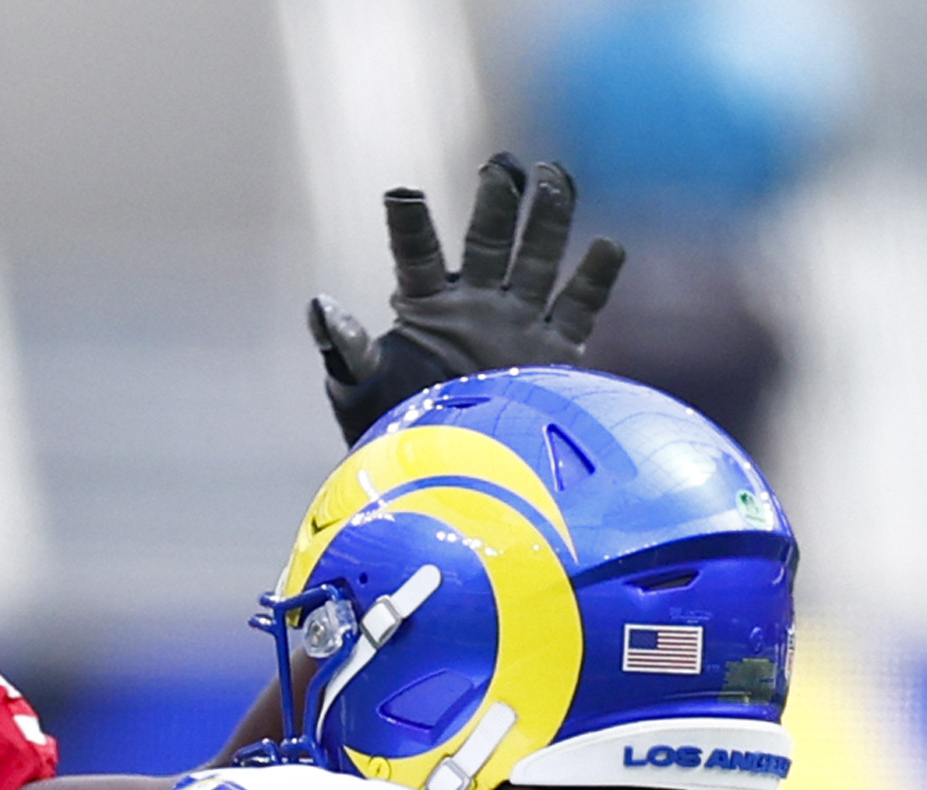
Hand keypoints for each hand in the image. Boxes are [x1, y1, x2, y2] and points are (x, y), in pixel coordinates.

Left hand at [311, 154, 626, 444]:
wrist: (450, 486)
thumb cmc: (396, 437)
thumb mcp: (360, 394)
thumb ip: (348, 349)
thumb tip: (318, 308)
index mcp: (424, 306)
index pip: (416, 253)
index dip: (410, 224)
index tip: (401, 193)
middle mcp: (474, 305)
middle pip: (488, 242)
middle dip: (496, 202)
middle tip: (501, 166)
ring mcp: (517, 325)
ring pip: (538, 259)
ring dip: (548, 219)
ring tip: (553, 176)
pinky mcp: (554, 354)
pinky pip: (579, 309)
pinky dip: (594, 279)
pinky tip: (608, 246)